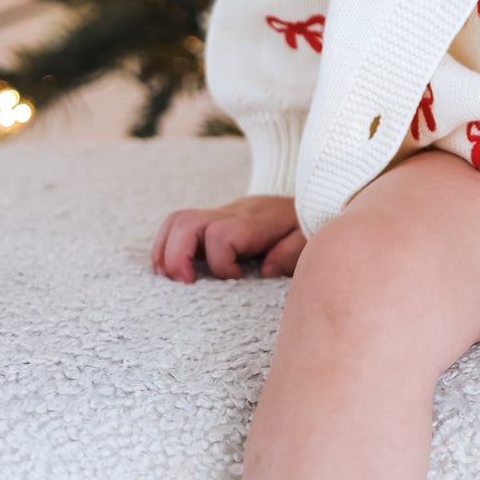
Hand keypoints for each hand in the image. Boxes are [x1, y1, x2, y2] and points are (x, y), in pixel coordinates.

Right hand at [151, 195, 303, 283]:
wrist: (312, 195)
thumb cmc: (310, 224)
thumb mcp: (311, 239)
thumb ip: (292, 253)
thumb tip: (264, 269)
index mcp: (256, 221)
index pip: (221, 234)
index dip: (221, 263)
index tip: (237, 280)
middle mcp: (233, 212)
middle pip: (186, 221)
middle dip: (175, 256)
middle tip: (184, 284)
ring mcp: (222, 213)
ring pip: (177, 220)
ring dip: (166, 251)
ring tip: (173, 280)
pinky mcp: (215, 219)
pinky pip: (180, 226)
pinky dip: (170, 248)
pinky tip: (177, 271)